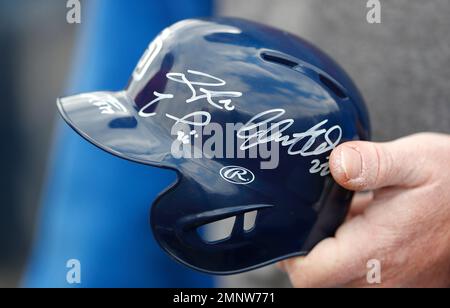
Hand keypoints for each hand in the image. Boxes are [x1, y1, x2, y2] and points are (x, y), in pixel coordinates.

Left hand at [280, 133, 449, 286]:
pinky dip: (350, 246)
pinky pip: (358, 269)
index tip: (292, 225)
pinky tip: (361, 216)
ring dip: (330, 244)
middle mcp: (378, 277)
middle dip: (308, 245)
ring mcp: (389, 281)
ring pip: (338, 273)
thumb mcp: (415, 161)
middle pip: (319, 276)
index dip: (290, 255)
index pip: (310, 274)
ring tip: (344, 210)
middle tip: (314, 209)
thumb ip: (372, 163)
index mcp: (375, 250)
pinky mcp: (397, 277)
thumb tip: (336, 162)